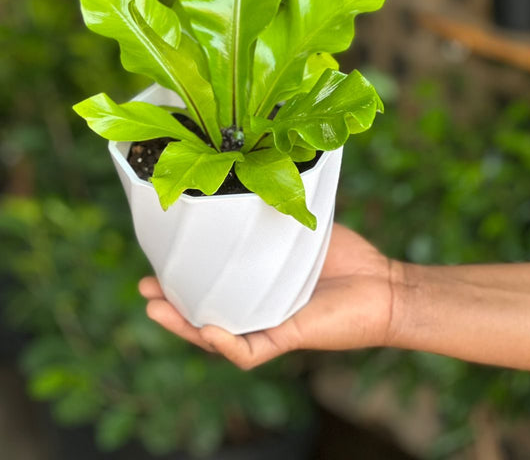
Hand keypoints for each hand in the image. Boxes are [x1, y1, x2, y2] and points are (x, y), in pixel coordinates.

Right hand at [138, 223, 394, 368]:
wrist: (386, 285)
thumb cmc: (346, 256)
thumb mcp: (300, 229)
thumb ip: (274, 214)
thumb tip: (248, 176)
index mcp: (257, 285)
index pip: (212, 285)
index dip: (183, 278)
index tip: (157, 260)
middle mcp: (258, 309)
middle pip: (203, 313)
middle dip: (170, 303)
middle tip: (144, 287)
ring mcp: (270, 327)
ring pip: (216, 337)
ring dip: (184, 326)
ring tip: (155, 307)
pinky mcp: (288, 339)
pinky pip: (249, 352)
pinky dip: (225, 344)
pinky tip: (207, 329)